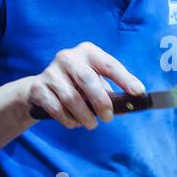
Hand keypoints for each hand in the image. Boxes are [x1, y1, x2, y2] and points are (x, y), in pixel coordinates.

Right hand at [28, 43, 144, 129]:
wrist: (40, 88)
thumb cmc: (76, 85)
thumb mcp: (94, 82)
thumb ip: (111, 92)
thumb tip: (129, 106)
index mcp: (87, 52)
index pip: (109, 64)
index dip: (124, 78)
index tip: (138, 92)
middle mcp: (68, 57)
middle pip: (88, 80)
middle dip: (101, 102)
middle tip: (108, 118)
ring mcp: (51, 72)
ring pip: (71, 98)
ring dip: (84, 116)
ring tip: (91, 123)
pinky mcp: (38, 88)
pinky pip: (57, 109)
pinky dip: (68, 120)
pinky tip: (74, 122)